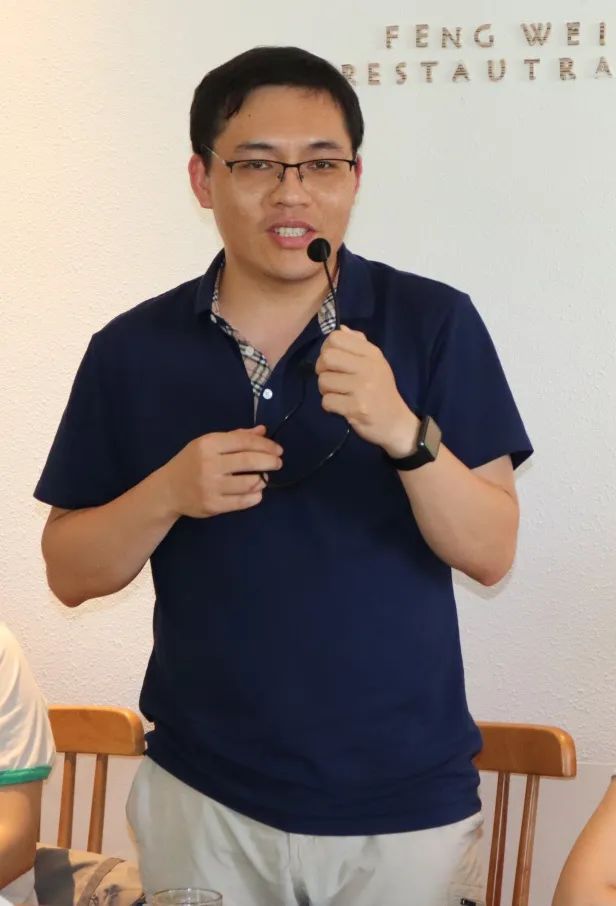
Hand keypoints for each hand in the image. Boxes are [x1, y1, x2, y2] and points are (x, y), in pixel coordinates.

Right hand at [162, 426, 282, 517]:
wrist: (168, 490)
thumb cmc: (191, 462)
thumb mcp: (208, 444)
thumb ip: (236, 437)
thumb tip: (263, 431)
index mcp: (208, 444)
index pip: (245, 441)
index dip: (266, 445)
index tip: (278, 449)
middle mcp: (209, 464)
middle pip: (250, 461)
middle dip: (270, 461)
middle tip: (278, 463)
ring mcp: (211, 486)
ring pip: (250, 483)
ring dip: (263, 480)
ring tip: (263, 478)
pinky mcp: (213, 505)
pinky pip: (244, 501)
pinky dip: (256, 496)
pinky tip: (256, 492)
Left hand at [315, 326, 419, 456]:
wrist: (395, 422)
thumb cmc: (381, 391)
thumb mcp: (375, 363)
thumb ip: (358, 345)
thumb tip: (341, 328)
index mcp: (372, 353)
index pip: (336, 338)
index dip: (327, 348)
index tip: (333, 362)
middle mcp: (368, 367)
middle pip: (326, 358)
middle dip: (321, 370)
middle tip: (330, 379)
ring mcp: (362, 388)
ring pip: (323, 381)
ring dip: (325, 390)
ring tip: (338, 394)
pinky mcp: (356, 408)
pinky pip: (327, 401)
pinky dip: (329, 406)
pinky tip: (341, 407)